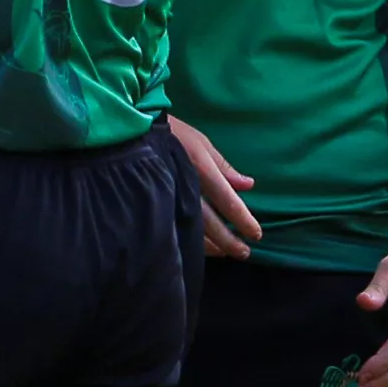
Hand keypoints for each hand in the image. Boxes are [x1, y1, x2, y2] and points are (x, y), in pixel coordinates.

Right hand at [165, 115, 260, 259]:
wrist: (131, 133)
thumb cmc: (173, 134)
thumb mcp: (201, 143)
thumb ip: (224, 167)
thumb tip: (248, 185)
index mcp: (200, 168)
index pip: (227, 200)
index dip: (243, 220)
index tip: (256, 235)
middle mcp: (185, 187)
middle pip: (209, 221)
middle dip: (227, 240)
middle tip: (244, 253)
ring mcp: (168, 196)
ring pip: (190, 230)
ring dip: (209, 245)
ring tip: (224, 253)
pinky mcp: (154, 203)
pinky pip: (174, 228)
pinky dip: (188, 240)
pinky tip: (198, 247)